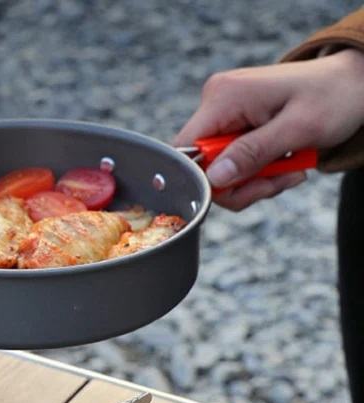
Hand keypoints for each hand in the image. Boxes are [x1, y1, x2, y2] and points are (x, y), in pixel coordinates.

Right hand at [174, 48, 363, 209]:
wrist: (353, 85)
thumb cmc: (334, 98)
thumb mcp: (298, 129)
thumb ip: (252, 153)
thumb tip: (213, 178)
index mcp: (224, 97)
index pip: (186, 151)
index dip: (206, 178)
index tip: (243, 184)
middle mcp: (216, 104)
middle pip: (203, 168)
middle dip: (241, 185)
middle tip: (278, 182)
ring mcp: (224, 116)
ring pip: (219, 173)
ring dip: (254, 183)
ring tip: (287, 173)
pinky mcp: (233, 128)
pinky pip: (232, 166)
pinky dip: (257, 175)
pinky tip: (282, 166)